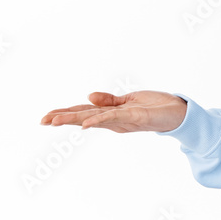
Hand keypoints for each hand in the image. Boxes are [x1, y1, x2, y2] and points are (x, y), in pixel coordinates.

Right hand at [39, 91, 187, 132]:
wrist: (178, 113)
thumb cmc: (154, 107)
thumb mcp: (128, 101)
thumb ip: (108, 100)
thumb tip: (88, 95)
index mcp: (111, 115)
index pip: (84, 112)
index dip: (65, 114)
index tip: (46, 117)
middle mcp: (114, 120)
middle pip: (84, 116)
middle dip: (63, 118)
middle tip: (42, 121)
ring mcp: (123, 120)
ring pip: (94, 118)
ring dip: (74, 119)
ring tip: (55, 121)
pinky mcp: (136, 117)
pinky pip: (114, 117)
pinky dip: (99, 120)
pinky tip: (85, 124)